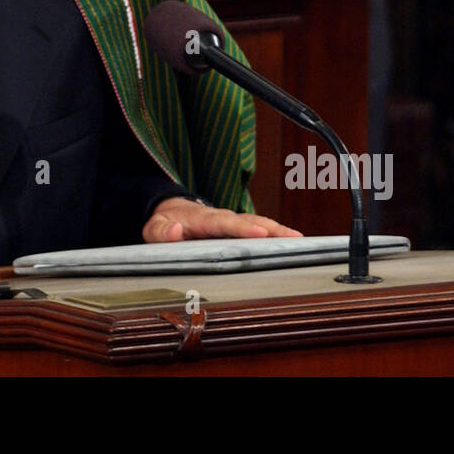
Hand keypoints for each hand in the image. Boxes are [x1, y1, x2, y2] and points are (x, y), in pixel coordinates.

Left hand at [142, 196, 301, 242]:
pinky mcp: (238, 228)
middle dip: (270, 229)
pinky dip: (276, 234)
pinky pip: (259, 229)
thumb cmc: (164, 224)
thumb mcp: (153, 228)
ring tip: (300, 241)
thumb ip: (160, 232)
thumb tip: (174, 232)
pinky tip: (294, 243)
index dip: (242, 228)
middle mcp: (221, 217)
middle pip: (249, 221)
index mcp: (202, 219)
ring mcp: (232, 222)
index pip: (224, 223)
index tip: (260, 234)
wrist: (170, 211)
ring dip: (278, 231)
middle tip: (293, 238)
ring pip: (258, 223)